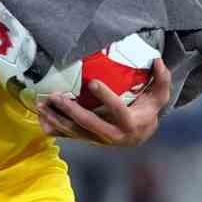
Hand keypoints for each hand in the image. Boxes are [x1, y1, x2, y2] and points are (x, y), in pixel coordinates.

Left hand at [36, 57, 172, 147]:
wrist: (139, 136)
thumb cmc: (148, 110)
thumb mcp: (159, 96)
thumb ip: (161, 79)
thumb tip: (158, 60)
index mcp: (130, 124)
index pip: (117, 110)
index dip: (105, 97)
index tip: (92, 82)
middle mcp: (113, 136)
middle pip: (89, 124)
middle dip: (71, 111)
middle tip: (56, 96)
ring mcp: (98, 140)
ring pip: (75, 132)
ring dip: (56, 119)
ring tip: (42, 105)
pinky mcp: (87, 140)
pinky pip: (68, 136)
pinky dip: (53, 129)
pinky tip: (40, 120)